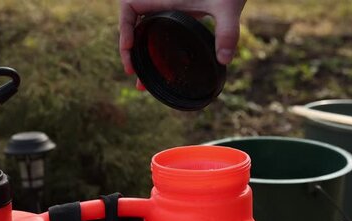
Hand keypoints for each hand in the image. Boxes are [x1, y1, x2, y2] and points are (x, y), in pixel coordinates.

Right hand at [119, 0, 246, 75]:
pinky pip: (156, 33)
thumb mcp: (226, 7)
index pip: (130, 6)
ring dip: (140, 54)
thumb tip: (224, 60)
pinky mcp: (176, 17)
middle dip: (130, 49)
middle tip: (131, 72)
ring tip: (141, 81)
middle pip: (133, 25)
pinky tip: (158, 69)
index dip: (124, 27)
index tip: (129, 47)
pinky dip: (153, 50)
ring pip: (144, 32)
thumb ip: (227, 31)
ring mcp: (167, 10)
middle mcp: (161, 2)